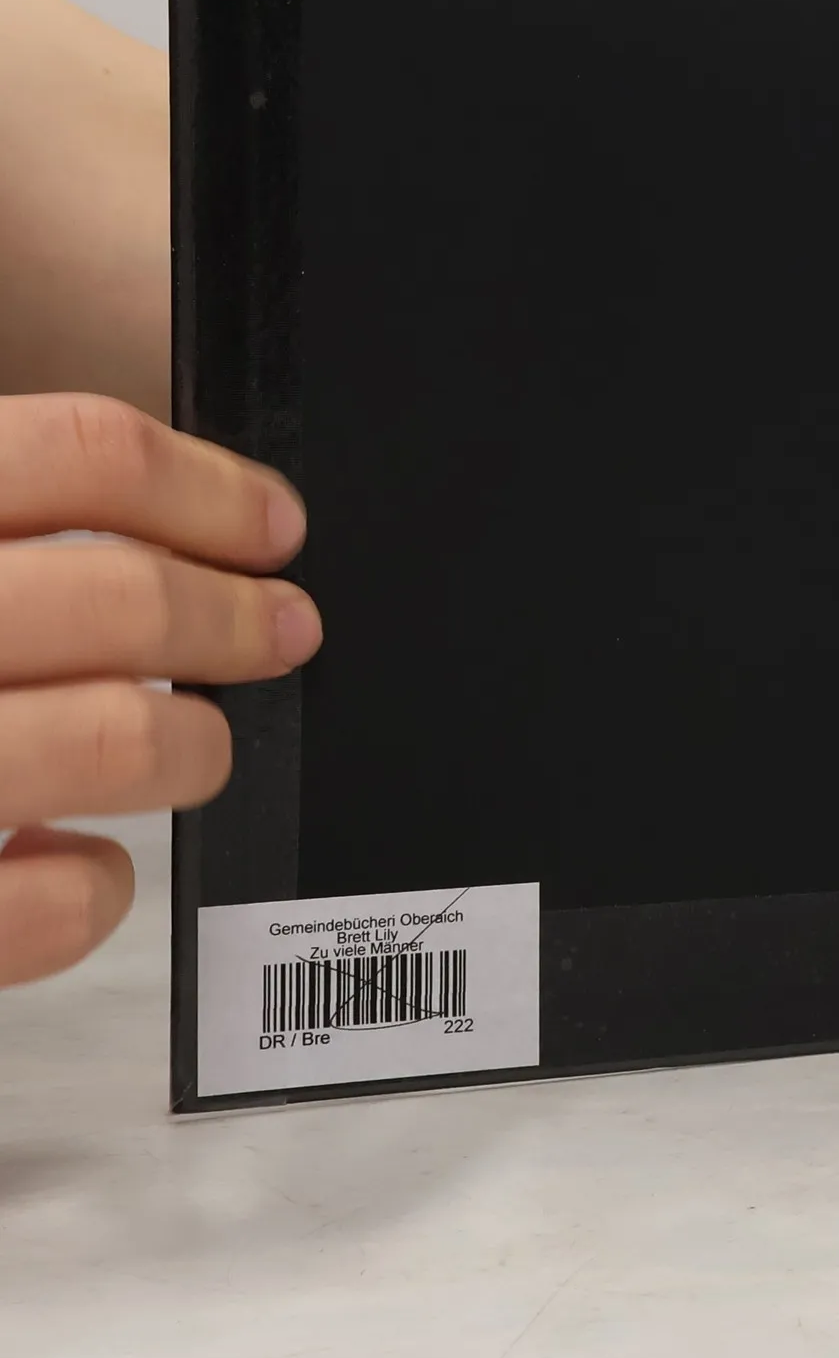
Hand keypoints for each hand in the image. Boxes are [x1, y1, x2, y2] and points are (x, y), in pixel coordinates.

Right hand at [0, 395, 320, 986]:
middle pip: (117, 595)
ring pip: (112, 739)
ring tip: (193, 747)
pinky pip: (40, 904)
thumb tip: (155, 518)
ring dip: (189, 746)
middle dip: (233, 618)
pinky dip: (91, 888)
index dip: (207, 488)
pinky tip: (76, 864)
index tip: (271, 524)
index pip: (78, 453)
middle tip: (279, 631)